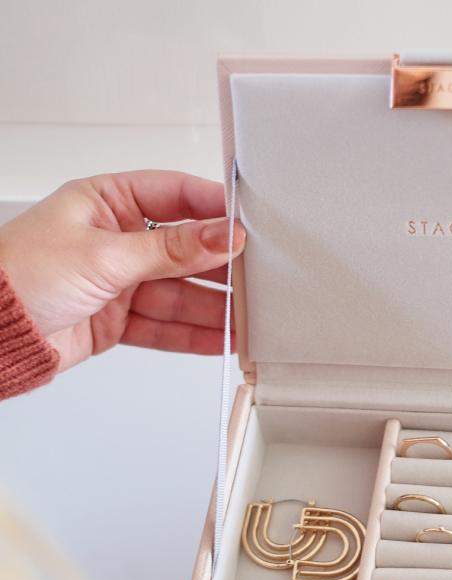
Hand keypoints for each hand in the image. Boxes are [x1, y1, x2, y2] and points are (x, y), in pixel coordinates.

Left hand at [0, 170, 245, 370]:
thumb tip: (221, 235)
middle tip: (255, 277)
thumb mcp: (104, 254)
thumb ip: (170, 250)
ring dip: (213, 307)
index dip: (213, 209)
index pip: (174, 196)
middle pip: (184, 251)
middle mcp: (118, 240)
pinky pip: (166, 326)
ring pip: (181, 293)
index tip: (246, 225)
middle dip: (220, 267)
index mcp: (107, 203)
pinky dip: (193, 334)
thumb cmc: (18, 274)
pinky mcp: (120, 320)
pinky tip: (222, 338)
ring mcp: (121, 282)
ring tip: (246, 317)